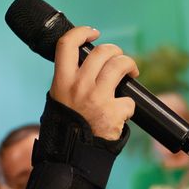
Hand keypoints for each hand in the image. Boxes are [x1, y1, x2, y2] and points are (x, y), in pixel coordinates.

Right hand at [50, 24, 137, 141]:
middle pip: (102, 52)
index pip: (67, 44)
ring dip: (129, 66)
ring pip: (120, 66)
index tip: (93, 32)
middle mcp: (79, 86)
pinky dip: (128, 106)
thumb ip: (69, 81)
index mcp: (62, 81)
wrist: (72, 157)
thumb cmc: (66, 127)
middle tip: (119, 59)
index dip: (82, 32)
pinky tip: (122, 113)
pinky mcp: (114, 112)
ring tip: (131, 73)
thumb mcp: (57, 100)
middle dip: (116, 51)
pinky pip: (128, 100)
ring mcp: (97, 98)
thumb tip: (88, 64)